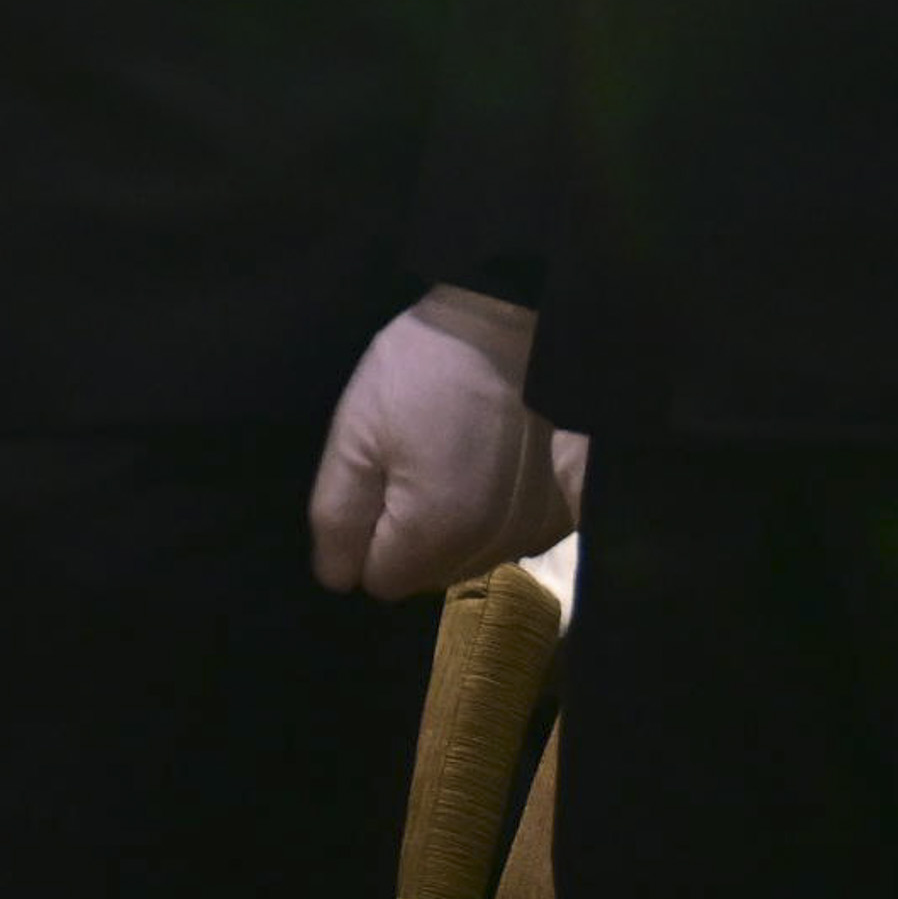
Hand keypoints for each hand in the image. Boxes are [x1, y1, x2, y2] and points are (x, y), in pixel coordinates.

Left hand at [304, 288, 570, 600]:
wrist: (510, 319)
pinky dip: (491, 517)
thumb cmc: (423, 369)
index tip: (377, 477)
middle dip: (408, 535)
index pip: (379, 579)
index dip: (366, 533)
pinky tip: (488, 468)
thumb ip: (337, 515)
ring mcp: (532, 532)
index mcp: (436, 533)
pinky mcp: (560, 512)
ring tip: (451, 457)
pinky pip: (506, 539)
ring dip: (451, 528)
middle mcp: (491, 548)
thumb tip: (337, 577)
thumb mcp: (356, 432)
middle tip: (412, 460)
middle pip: (426, 576)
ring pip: (467, 560)